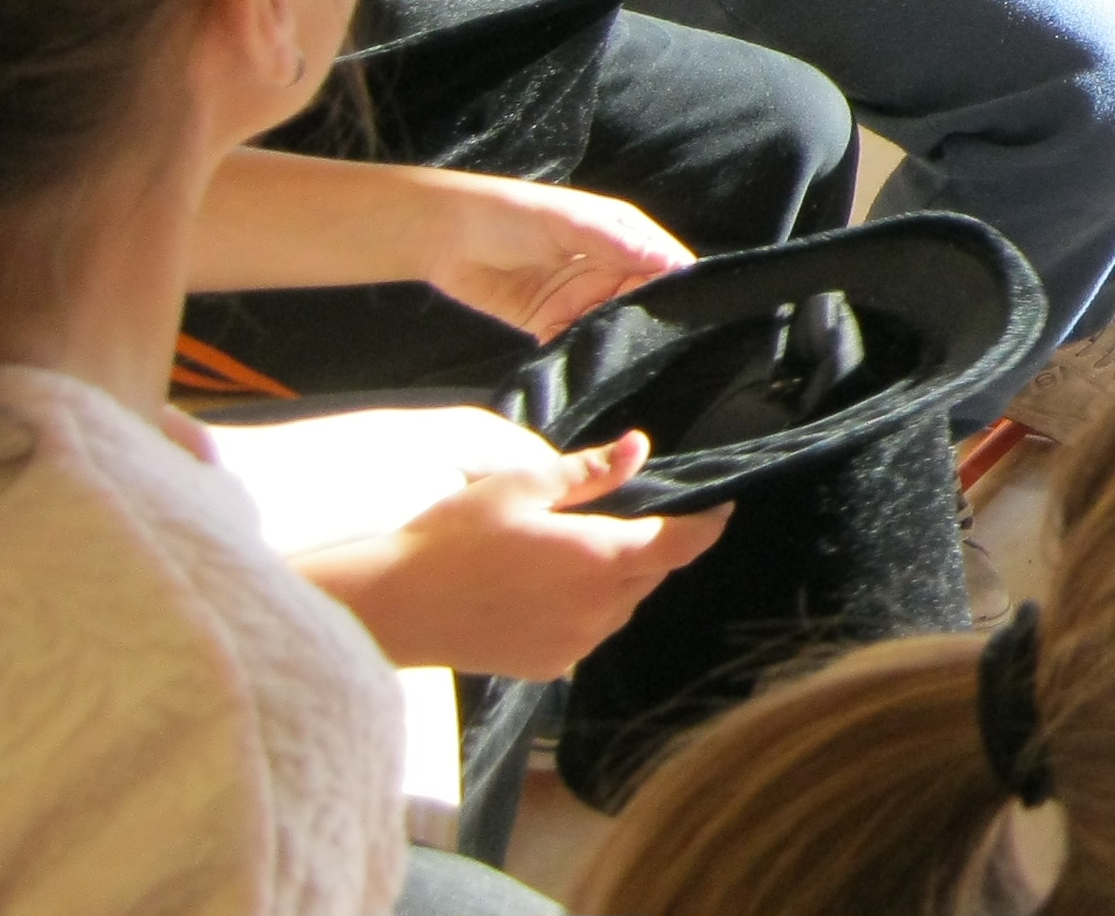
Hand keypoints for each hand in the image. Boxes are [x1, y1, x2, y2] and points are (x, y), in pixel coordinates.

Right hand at [299, 432, 727, 679]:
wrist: (394, 608)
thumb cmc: (454, 537)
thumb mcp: (521, 486)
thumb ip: (588, 472)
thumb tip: (640, 447)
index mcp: (599, 559)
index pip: (681, 544)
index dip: (707, 524)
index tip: (720, 507)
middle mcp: (598, 610)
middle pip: (650, 573)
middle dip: (646, 546)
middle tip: (608, 519)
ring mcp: (575, 645)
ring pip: (622, 605)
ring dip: (614, 579)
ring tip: (565, 554)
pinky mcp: (549, 668)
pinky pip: (588, 632)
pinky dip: (583, 610)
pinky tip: (541, 592)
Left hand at [418, 173, 690, 338]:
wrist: (443, 236)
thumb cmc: (511, 214)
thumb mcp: (570, 222)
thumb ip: (620, 244)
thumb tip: (677, 264)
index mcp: (621, 234)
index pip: (664, 263)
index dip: (679, 288)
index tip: (694, 318)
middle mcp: (606, 266)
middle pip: (642, 299)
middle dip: (649, 322)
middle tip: (660, 350)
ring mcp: (579, 296)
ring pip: (611, 324)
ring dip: (615, 340)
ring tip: (626, 362)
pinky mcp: (550, 321)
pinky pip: (575, 342)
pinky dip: (580, 353)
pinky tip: (587, 367)